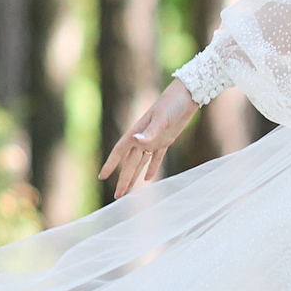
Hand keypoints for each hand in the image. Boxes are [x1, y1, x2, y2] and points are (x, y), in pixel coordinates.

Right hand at [98, 81, 201, 199]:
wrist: (188, 94)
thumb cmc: (173, 103)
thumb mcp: (162, 118)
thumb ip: (150, 131)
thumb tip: (136, 141)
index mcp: (137, 132)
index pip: (120, 151)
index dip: (111, 164)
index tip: (102, 176)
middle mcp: (143, 137)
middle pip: (130, 163)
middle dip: (124, 179)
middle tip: (118, 196)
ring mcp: (154, 138)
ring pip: (140, 162)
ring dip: (134, 176)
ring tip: (127, 191)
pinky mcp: (167, 139)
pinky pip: (156, 157)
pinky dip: (152, 167)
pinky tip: (147, 179)